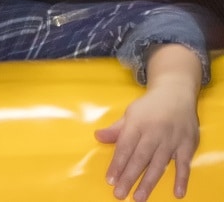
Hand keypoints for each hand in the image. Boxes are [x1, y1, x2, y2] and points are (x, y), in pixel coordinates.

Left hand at [95, 82, 199, 200]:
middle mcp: (154, 133)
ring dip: (149, 182)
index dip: (117, 164)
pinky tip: (177, 193)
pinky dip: (182, 179)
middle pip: (140, 158)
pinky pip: (184, 164)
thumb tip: (97, 137)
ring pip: (159, 164)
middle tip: (119, 194)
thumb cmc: (149, 107)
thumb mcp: (130, 113)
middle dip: (129, 177)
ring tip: (138, 197)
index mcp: (137, 124)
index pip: (125, 147)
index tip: (110, 180)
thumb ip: (116, 129)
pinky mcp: (187, 145)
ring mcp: (172, 140)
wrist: (176, 93)